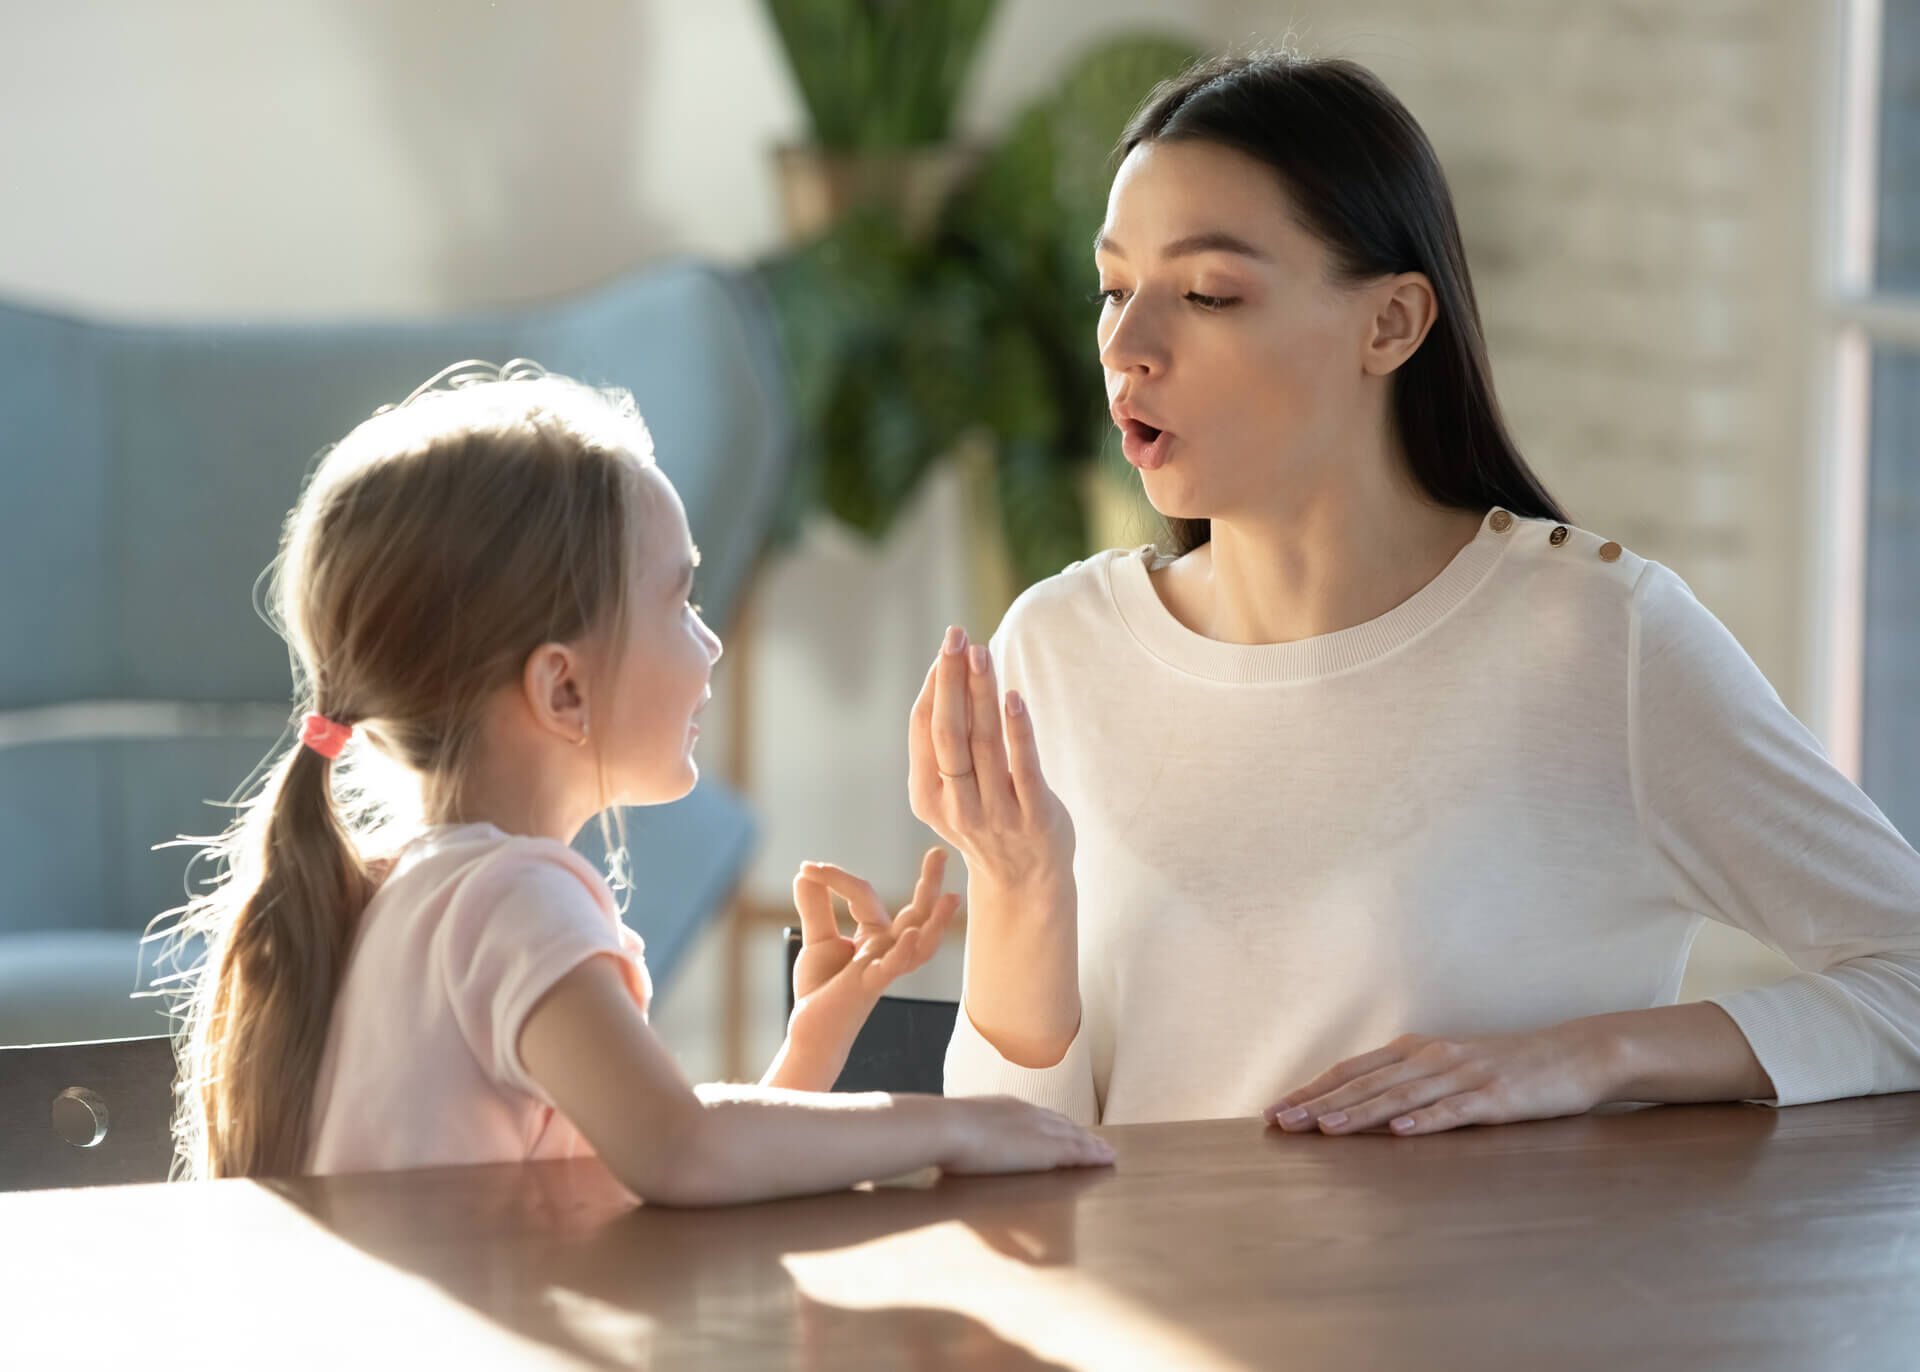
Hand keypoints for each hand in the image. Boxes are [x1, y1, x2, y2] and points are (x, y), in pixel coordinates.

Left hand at [788, 848, 957, 1037]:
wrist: (811, 1030)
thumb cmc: (821, 991)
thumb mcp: (817, 940)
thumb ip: (815, 907)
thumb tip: (805, 874)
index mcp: (877, 937)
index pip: (864, 894)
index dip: (835, 878)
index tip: (808, 868)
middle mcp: (888, 950)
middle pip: (916, 914)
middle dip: (930, 885)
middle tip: (939, 853)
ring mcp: (882, 968)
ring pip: (918, 944)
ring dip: (936, 923)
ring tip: (951, 898)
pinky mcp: (869, 985)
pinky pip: (893, 968)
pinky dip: (902, 951)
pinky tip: (910, 934)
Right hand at [908, 625, 1073, 893]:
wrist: (1025, 882)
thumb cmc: (987, 819)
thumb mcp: (952, 791)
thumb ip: (946, 744)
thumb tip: (945, 674)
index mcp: (928, 796)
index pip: (923, 730)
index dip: (933, 686)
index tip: (946, 648)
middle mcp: (956, 805)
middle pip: (948, 732)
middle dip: (949, 681)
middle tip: (955, 636)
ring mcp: (995, 813)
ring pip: (983, 743)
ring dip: (981, 693)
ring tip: (981, 653)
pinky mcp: (1034, 817)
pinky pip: (1024, 767)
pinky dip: (1017, 731)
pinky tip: (1013, 698)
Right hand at [938, 1095, 1114, 1173]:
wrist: (945, 1127)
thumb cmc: (940, 1131)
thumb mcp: (957, 1130)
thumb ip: (966, 1137)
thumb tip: (957, 1147)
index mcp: (1006, 1107)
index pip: (1039, 1115)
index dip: (1056, 1123)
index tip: (1068, 1129)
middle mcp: (1028, 1113)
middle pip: (1063, 1123)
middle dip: (1080, 1132)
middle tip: (1097, 1141)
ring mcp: (1039, 1129)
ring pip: (1075, 1136)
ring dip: (1093, 1144)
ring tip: (1107, 1152)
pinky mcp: (1047, 1149)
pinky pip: (1078, 1152)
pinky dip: (1094, 1155)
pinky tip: (1106, 1159)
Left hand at [1264, 1024, 1617, 1137]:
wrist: (1576, 1054)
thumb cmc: (1507, 1066)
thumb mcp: (1450, 1069)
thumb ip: (1409, 1085)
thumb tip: (1361, 1108)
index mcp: (1417, 1052)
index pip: (1352, 1070)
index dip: (1312, 1090)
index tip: (1275, 1109)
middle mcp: (1432, 1059)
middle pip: (1366, 1083)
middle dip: (1319, 1104)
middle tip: (1279, 1123)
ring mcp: (1463, 1076)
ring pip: (1401, 1096)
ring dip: (1359, 1113)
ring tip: (1323, 1128)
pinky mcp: (1495, 1097)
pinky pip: (1454, 1111)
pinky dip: (1426, 1121)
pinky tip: (1400, 1132)